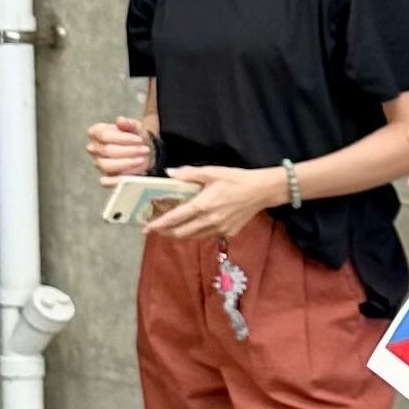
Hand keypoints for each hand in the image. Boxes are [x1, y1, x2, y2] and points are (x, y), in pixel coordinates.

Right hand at [86, 114, 155, 179]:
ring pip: (107, 165)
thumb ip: (128, 123)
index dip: (123, 138)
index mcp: (96, 133)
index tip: (139, 139)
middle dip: (129, 150)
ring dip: (127, 163)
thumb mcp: (135, 127)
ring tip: (142, 159)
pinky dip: (115, 181)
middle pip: (107, 150)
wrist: (144, 148)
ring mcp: (99, 163)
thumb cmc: (136, 136)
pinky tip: (127, 178)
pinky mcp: (107, 176)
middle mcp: (94, 148)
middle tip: (145, 149)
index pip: (105, 136)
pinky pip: (107, 181)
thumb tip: (120, 120)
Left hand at [147, 161, 284, 242]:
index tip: (146, 227)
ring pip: (194, 237)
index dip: (158, 224)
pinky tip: (193, 228)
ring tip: (171, 231)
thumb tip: (169, 173)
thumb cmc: (236, 179)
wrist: (261, 191)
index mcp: (202, 205)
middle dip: (166, 233)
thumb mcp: (211, 172)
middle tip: (156, 229)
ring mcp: (219, 228)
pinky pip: (207, 236)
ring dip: (180, 235)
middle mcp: (209, 220)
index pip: (175, 218)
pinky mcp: (228, 232)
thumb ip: (189, 174)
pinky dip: (196, 234)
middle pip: (181, 232)